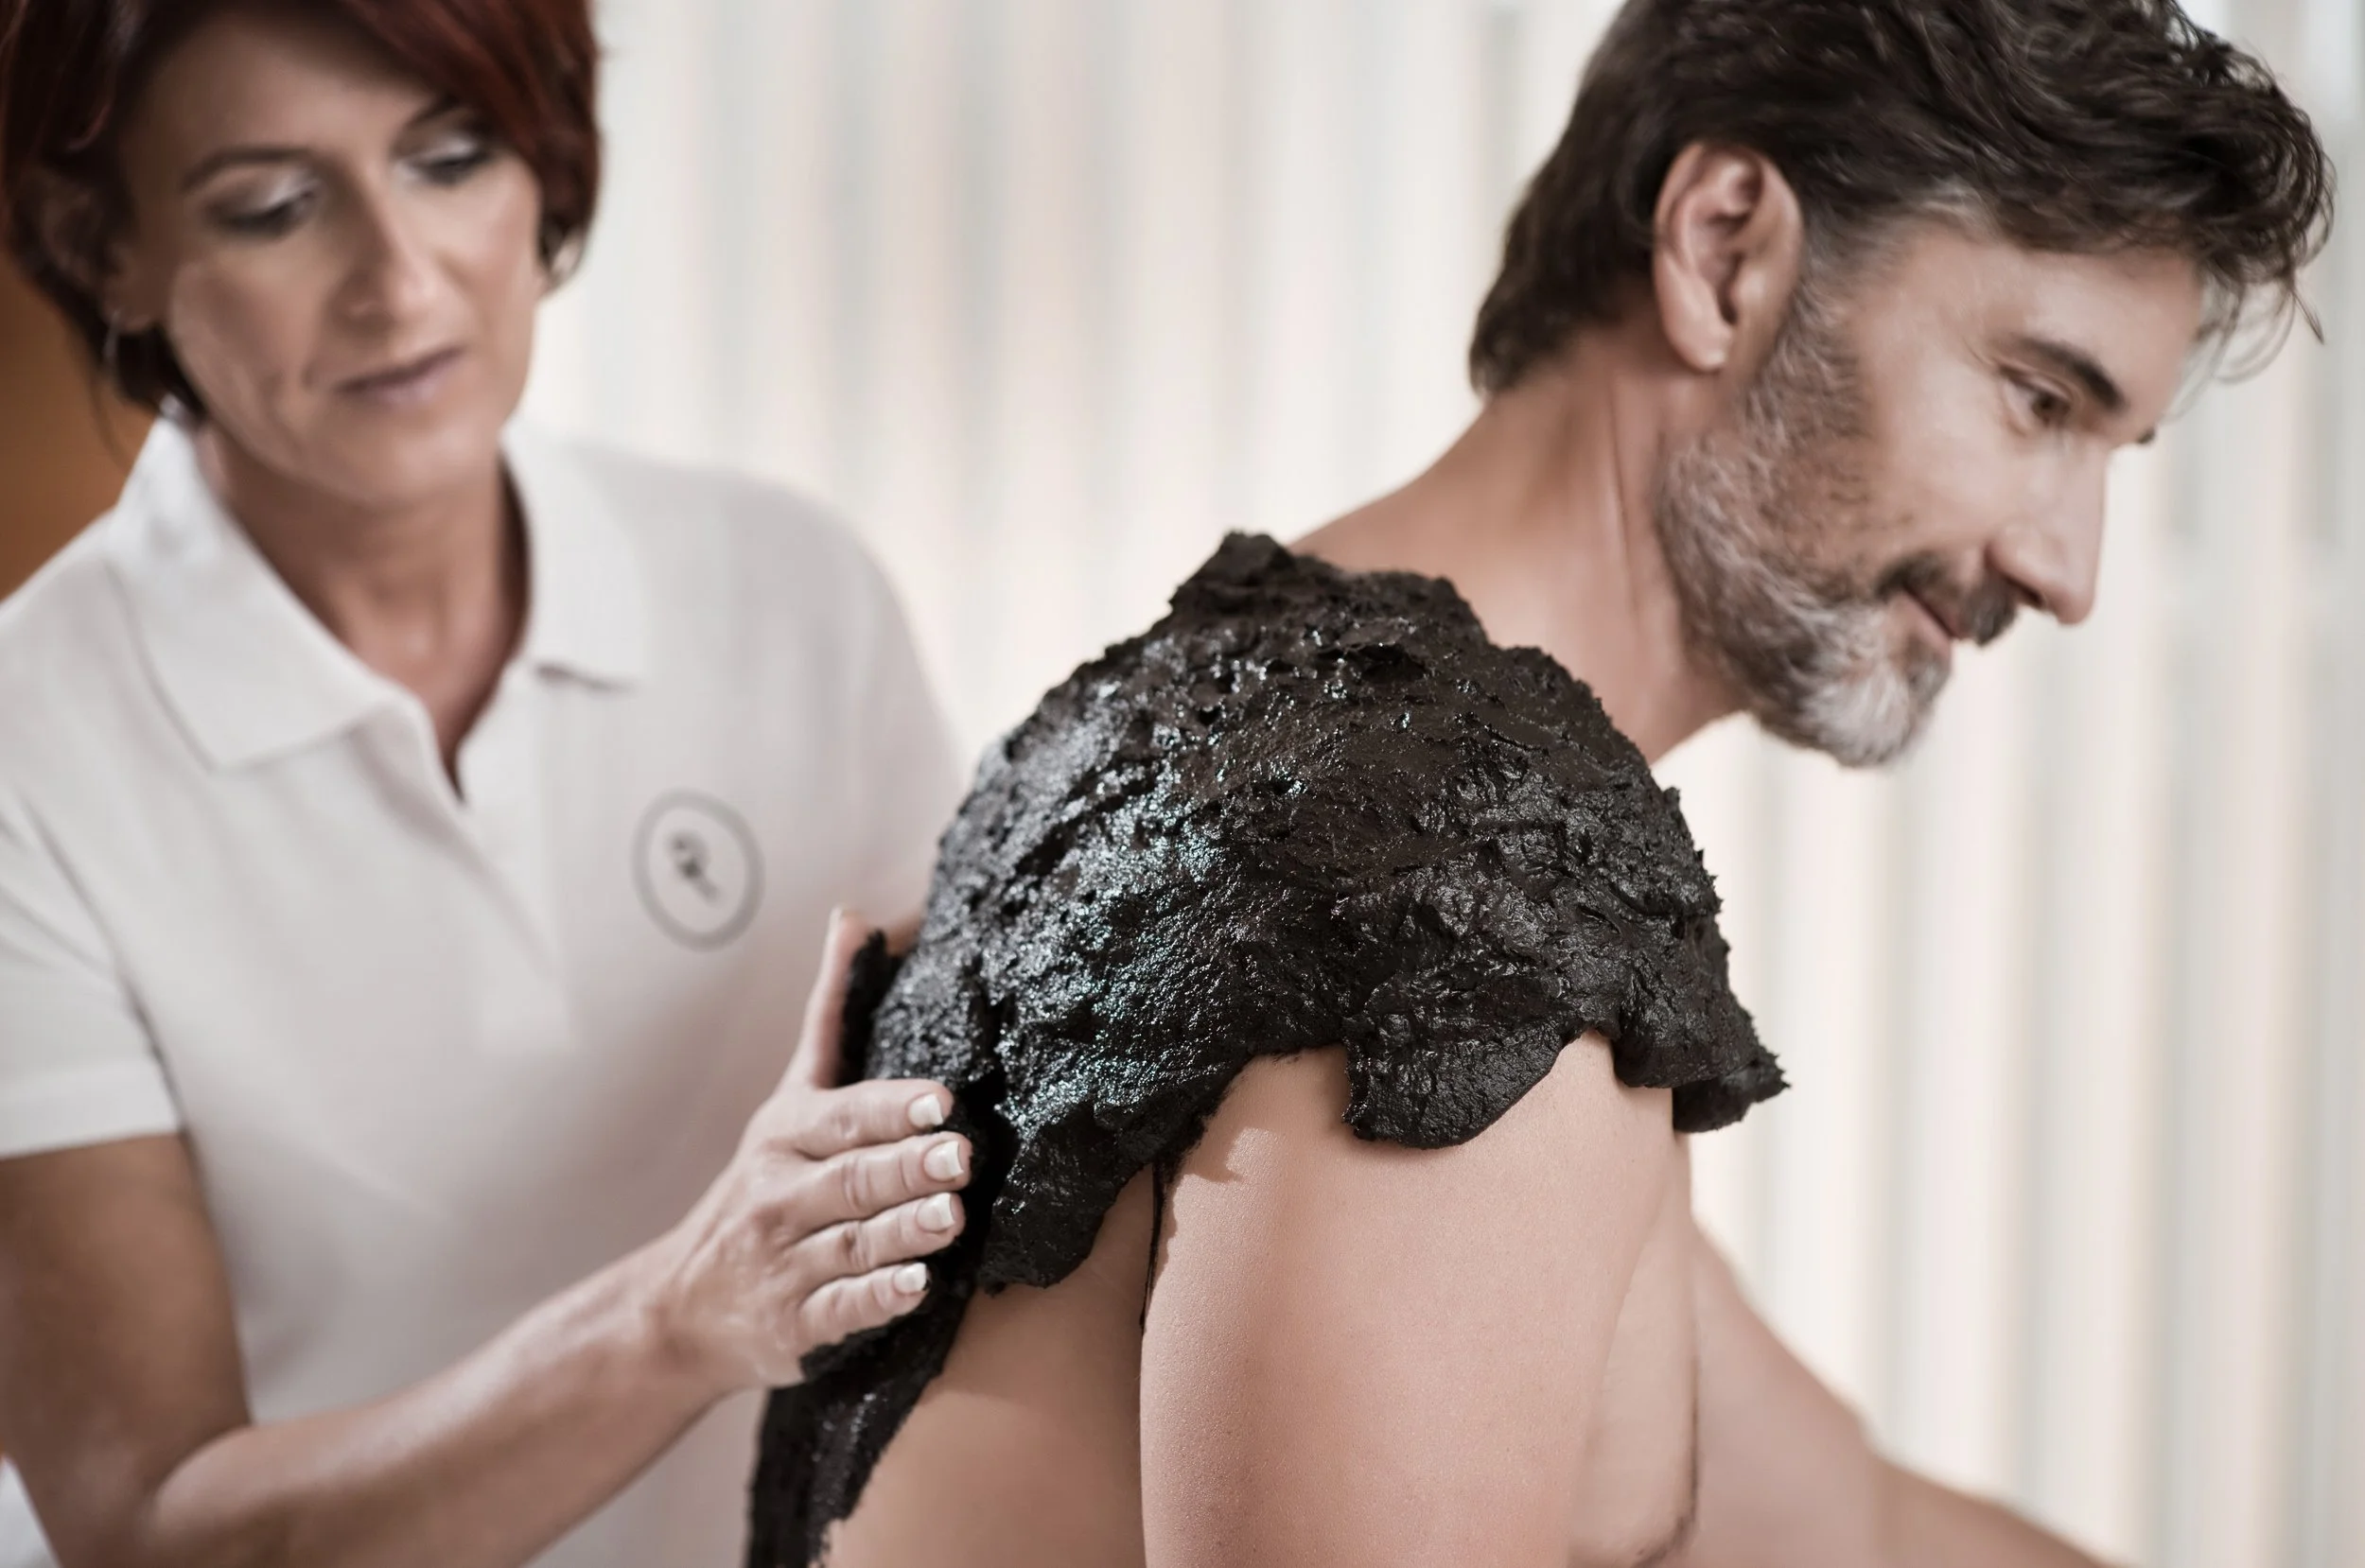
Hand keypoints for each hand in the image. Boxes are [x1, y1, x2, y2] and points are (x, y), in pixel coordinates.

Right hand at [639, 909, 967, 1395]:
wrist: (680, 1303)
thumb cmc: (763, 1183)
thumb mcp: (788, 1097)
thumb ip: (828, 1015)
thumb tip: (851, 916)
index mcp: (787, 1135)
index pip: (846, 1116)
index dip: (893, 1107)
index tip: (942, 1098)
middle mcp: (783, 1196)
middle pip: (853, 1178)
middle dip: (907, 1166)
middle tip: (961, 1157)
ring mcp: (786, 1263)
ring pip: (853, 1244)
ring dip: (903, 1231)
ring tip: (952, 1217)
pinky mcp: (795, 1325)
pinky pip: (840, 1309)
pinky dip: (876, 1299)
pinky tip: (915, 1288)